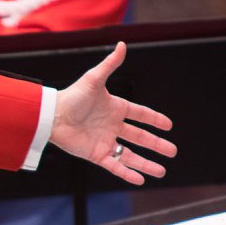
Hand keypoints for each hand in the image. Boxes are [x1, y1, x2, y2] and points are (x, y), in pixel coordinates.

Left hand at [49, 43, 176, 182]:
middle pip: (139, 137)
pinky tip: (141, 179)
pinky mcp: (95, 155)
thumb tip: (122, 45)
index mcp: (114, 108)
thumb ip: (110, 64)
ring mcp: (105, 141)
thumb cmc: (72, 96)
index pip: (139, 115)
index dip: (154, 119)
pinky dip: (127, 173)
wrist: (52, 116)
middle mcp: (112, 126)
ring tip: (162, 171)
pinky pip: (115, 166)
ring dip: (146, 163)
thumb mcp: (94, 79)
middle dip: (156, 145)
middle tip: (173, 152)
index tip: (169, 125)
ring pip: (130, 155)